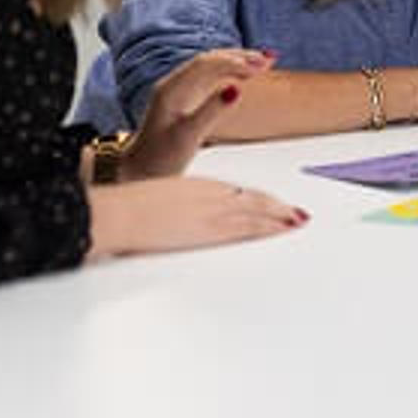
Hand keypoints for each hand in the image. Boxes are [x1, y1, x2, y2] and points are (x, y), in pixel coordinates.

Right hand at [87, 176, 305, 259]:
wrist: (120, 213)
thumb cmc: (131, 208)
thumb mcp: (162, 203)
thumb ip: (180, 210)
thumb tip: (182, 219)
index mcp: (199, 187)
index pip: (239, 194)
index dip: (260, 200)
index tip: (275, 204)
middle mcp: (211, 196)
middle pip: (253, 201)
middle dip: (277, 208)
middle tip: (297, 213)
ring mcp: (212, 212)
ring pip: (255, 213)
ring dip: (279, 217)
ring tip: (297, 220)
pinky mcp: (209, 230)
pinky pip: (247, 227)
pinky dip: (268, 227)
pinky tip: (280, 230)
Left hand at [123, 48, 271, 179]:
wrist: (138, 172)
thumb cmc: (159, 158)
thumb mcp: (188, 137)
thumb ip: (211, 111)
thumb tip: (236, 88)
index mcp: (171, 89)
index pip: (206, 64)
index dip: (234, 61)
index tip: (259, 67)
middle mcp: (174, 85)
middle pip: (210, 59)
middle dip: (239, 57)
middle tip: (268, 60)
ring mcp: (179, 91)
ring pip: (211, 66)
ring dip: (237, 61)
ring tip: (264, 62)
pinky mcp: (186, 100)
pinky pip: (210, 78)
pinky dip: (230, 73)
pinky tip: (245, 76)